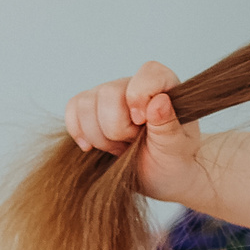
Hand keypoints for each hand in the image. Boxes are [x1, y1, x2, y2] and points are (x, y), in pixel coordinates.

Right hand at [64, 61, 204, 200]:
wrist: (160, 176)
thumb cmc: (173, 159)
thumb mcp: (176, 148)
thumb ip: (168, 125)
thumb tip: (159, 101)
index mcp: (165, 88)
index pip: (148, 73)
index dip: (139, 97)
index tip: (142, 123)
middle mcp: (134, 85)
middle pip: (108, 94)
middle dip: (117, 129)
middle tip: (134, 142)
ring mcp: (110, 95)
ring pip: (86, 104)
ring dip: (100, 136)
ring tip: (120, 147)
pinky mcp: (91, 108)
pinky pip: (73, 108)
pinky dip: (79, 132)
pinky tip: (93, 146)